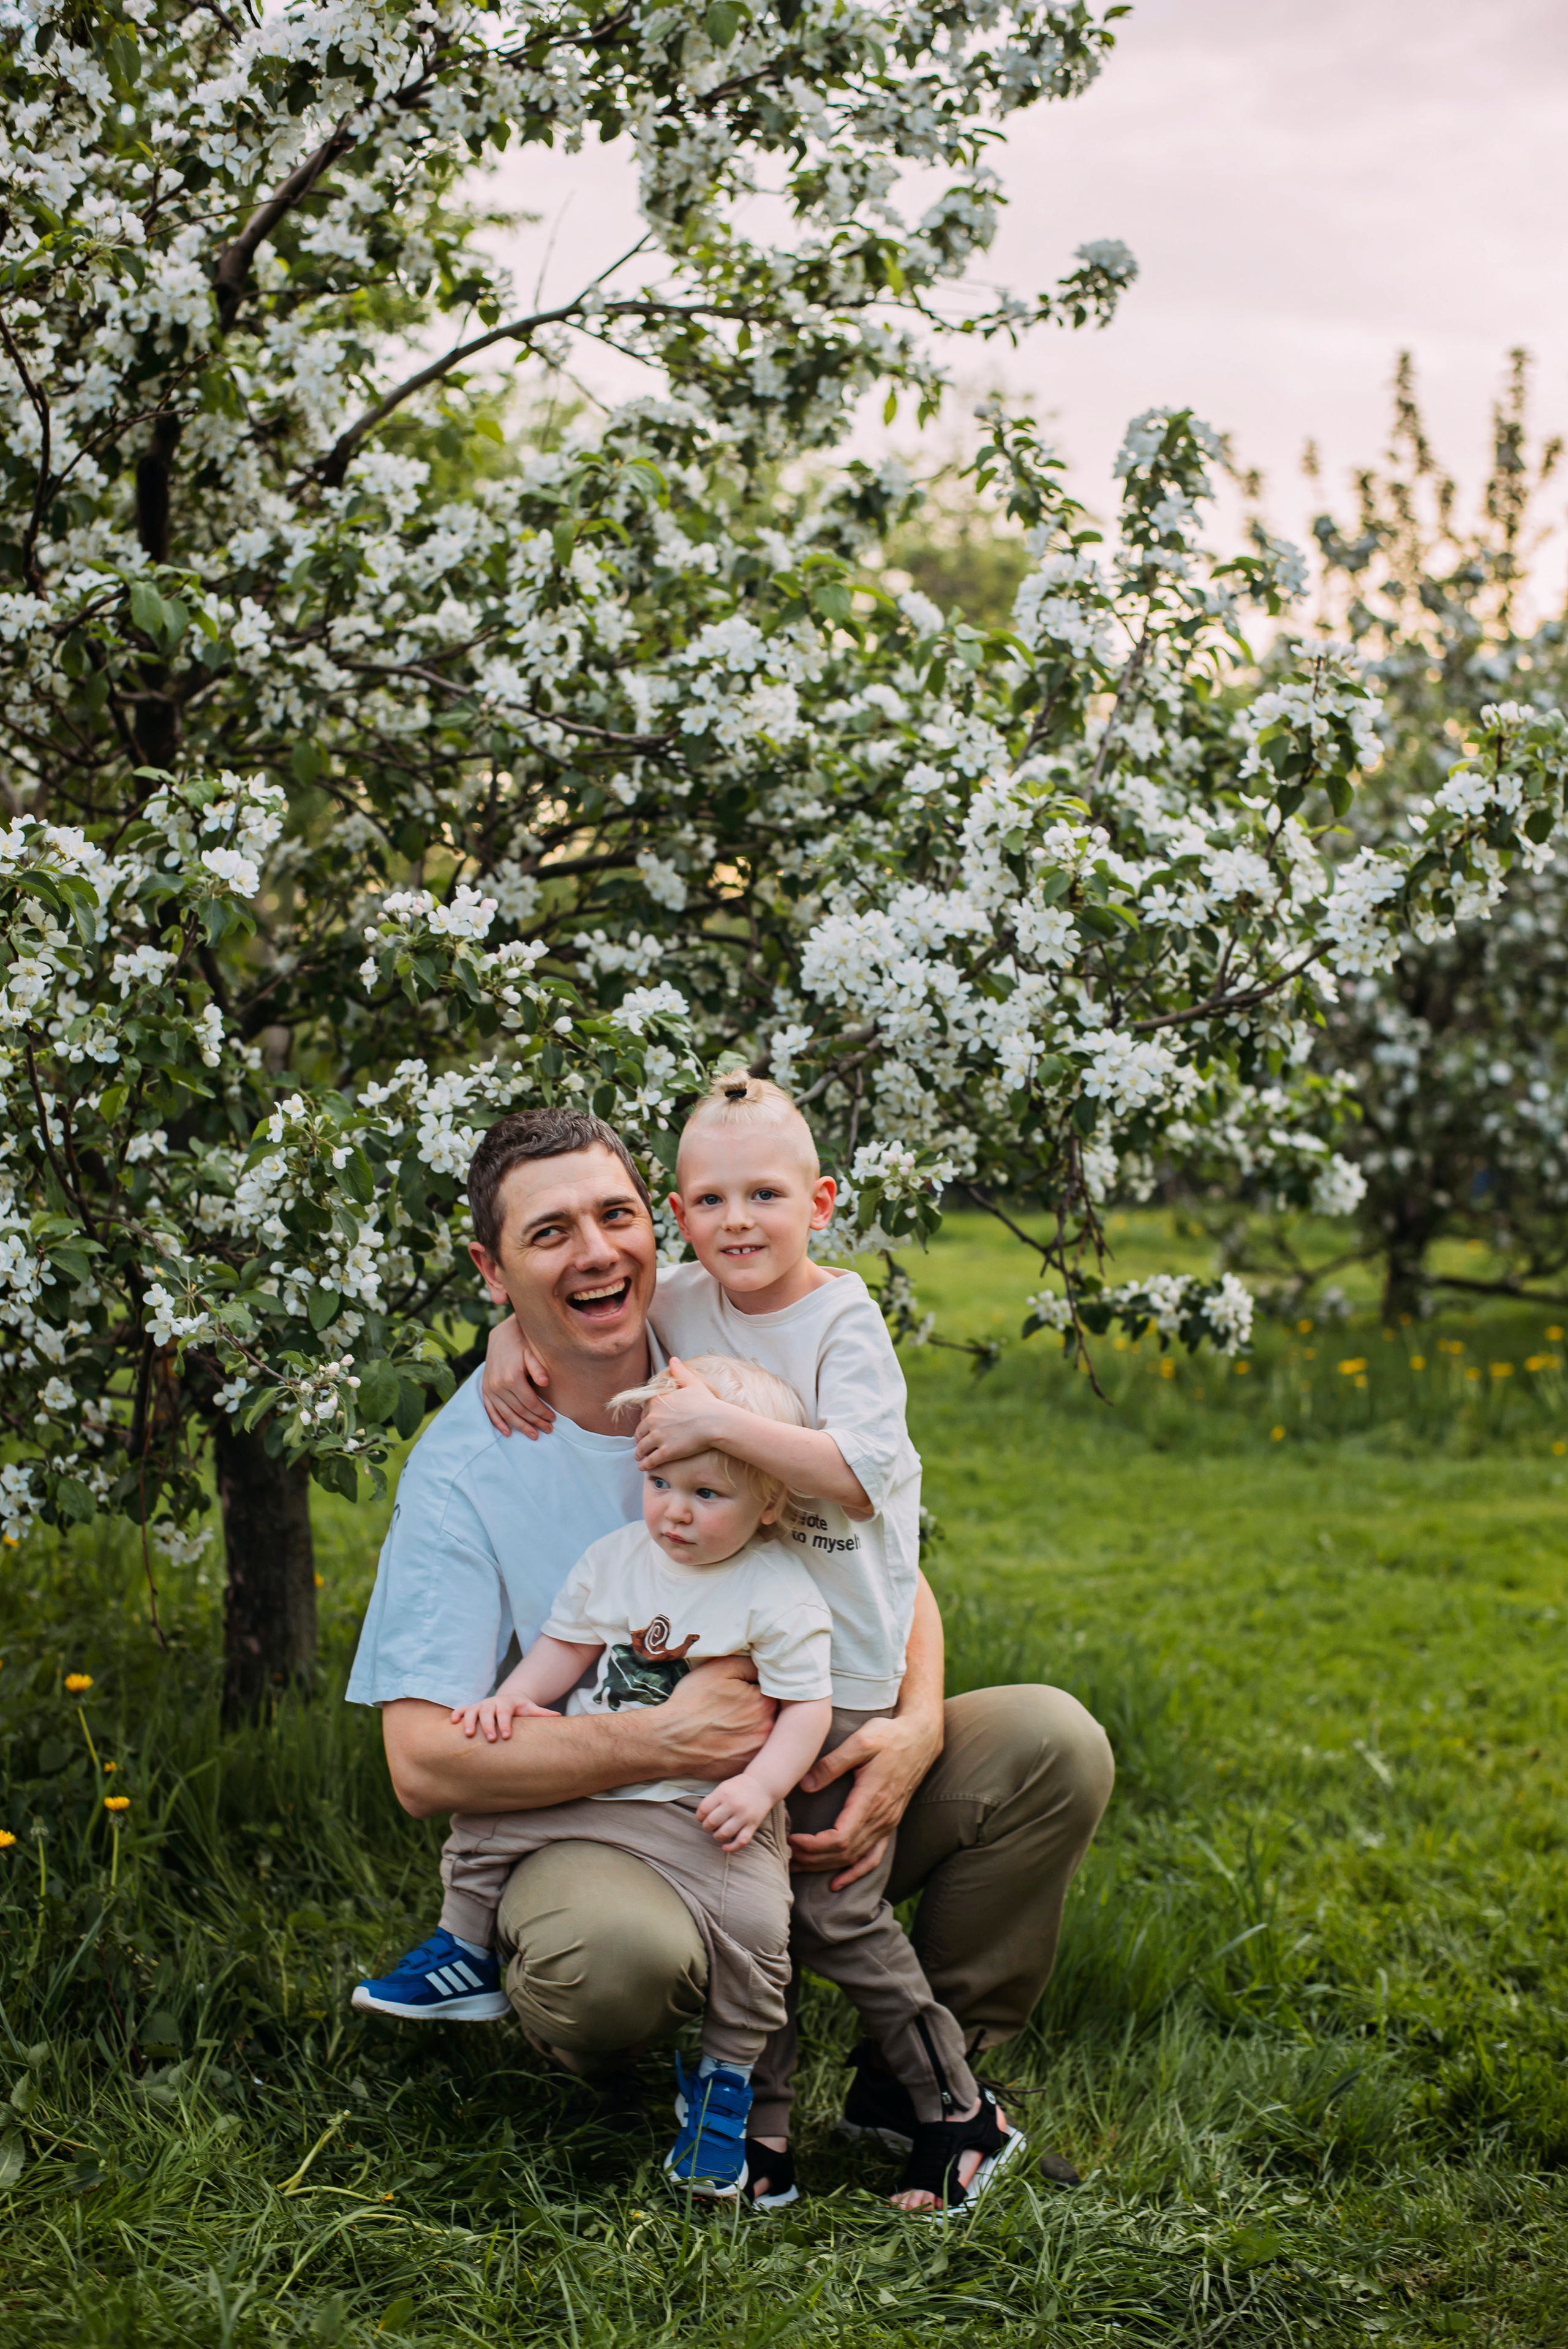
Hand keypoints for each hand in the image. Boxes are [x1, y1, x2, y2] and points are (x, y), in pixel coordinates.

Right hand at [448, 1694, 555, 1741]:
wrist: (508, 1698)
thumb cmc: (520, 1708)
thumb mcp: (531, 1708)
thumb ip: (542, 1714)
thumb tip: (559, 1717)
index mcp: (507, 1703)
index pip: (506, 1713)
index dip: (506, 1724)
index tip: (507, 1736)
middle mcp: (492, 1703)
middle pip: (488, 1712)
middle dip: (489, 1725)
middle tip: (491, 1739)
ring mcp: (481, 1705)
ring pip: (473, 1711)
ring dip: (470, 1721)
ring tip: (469, 1734)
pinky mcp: (472, 1708)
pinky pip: (462, 1709)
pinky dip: (457, 1714)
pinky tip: (452, 1722)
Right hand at [481, 1314, 555, 1438]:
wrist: (503, 1334)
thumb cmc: (522, 1343)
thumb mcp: (532, 1352)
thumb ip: (538, 1367)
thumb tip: (545, 1382)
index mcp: (511, 1377)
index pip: (530, 1403)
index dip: (542, 1412)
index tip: (553, 1418)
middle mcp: (498, 1385)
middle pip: (519, 1411)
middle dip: (535, 1422)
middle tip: (548, 1430)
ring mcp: (490, 1388)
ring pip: (506, 1414)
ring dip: (520, 1426)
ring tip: (534, 1435)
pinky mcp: (485, 1389)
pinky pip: (490, 1410)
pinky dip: (498, 1423)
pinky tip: (507, 1433)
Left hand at [632, 1357, 729, 1469]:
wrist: (716, 1422)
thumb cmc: (706, 1402)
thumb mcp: (692, 1383)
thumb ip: (680, 1371)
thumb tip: (673, 1359)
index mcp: (657, 1402)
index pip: (643, 1412)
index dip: (644, 1419)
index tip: (646, 1425)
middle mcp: (653, 1419)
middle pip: (640, 1431)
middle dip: (640, 1437)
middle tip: (641, 1442)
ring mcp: (658, 1436)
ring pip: (642, 1447)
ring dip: (639, 1453)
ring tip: (639, 1457)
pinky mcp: (666, 1452)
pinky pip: (650, 1460)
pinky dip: (645, 1464)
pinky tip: (643, 1467)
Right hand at [654, 1654, 775, 1780]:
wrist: (670, 1740)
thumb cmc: (692, 1702)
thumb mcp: (720, 1669)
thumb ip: (750, 1664)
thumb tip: (766, 1668)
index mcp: (764, 1702)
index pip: (774, 1690)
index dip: (760, 1687)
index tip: (747, 1689)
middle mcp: (767, 1729)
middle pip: (772, 1713)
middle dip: (760, 1707)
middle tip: (737, 1707)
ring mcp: (757, 1752)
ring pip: (764, 1733)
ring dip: (755, 1727)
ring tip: (732, 1723)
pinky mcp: (746, 1767)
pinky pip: (755, 1753)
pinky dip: (746, 1745)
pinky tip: (730, 1739)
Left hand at [695, 1770, 771, 1853]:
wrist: (763, 1785)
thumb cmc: (739, 1787)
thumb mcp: (723, 1787)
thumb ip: (712, 1800)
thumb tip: (701, 1818)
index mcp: (724, 1793)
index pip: (704, 1809)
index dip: (699, 1816)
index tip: (701, 1817)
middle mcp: (733, 1805)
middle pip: (712, 1822)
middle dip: (706, 1827)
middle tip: (709, 1825)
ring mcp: (744, 1816)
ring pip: (724, 1833)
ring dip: (717, 1836)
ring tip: (717, 1832)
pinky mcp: (753, 1825)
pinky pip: (741, 1841)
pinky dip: (731, 1848)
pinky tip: (725, 1847)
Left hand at [789, 1707, 942, 1889]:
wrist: (920, 1738)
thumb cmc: (889, 1736)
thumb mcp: (860, 1742)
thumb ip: (831, 1764)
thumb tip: (805, 1785)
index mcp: (872, 1799)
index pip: (840, 1838)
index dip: (814, 1846)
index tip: (792, 1840)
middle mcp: (881, 1817)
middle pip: (844, 1852)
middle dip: (812, 1858)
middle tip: (785, 1854)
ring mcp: (887, 1823)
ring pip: (855, 1857)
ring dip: (825, 1866)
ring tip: (799, 1865)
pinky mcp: (889, 1824)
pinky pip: (873, 1857)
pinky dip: (855, 1872)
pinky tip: (837, 1882)